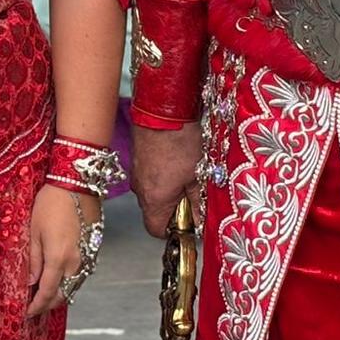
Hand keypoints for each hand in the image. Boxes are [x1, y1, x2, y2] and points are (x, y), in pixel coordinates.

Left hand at [26, 184, 96, 316]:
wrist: (77, 183)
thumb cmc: (51, 203)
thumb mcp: (34, 231)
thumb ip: (33, 260)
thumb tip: (30, 282)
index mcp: (58, 259)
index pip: (47, 293)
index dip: (37, 306)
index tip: (27, 313)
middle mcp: (76, 262)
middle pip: (63, 295)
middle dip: (48, 304)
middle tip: (35, 306)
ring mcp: (88, 256)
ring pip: (74, 286)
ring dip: (60, 294)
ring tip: (46, 293)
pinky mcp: (94, 248)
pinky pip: (82, 274)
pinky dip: (71, 282)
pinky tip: (61, 277)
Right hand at [131, 121, 202, 239]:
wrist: (163, 109)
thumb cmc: (180, 140)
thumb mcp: (198, 173)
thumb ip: (199, 201)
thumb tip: (202, 220)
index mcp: (154, 199)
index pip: (156, 230)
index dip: (174, 230)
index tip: (190, 222)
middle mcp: (140, 189)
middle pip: (155, 211)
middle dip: (175, 209)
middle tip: (194, 197)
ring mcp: (137, 172)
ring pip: (153, 192)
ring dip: (169, 191)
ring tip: (189, 176)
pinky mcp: (138, 158)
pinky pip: (149, 176)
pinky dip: (162, 176)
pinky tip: (178, 162)